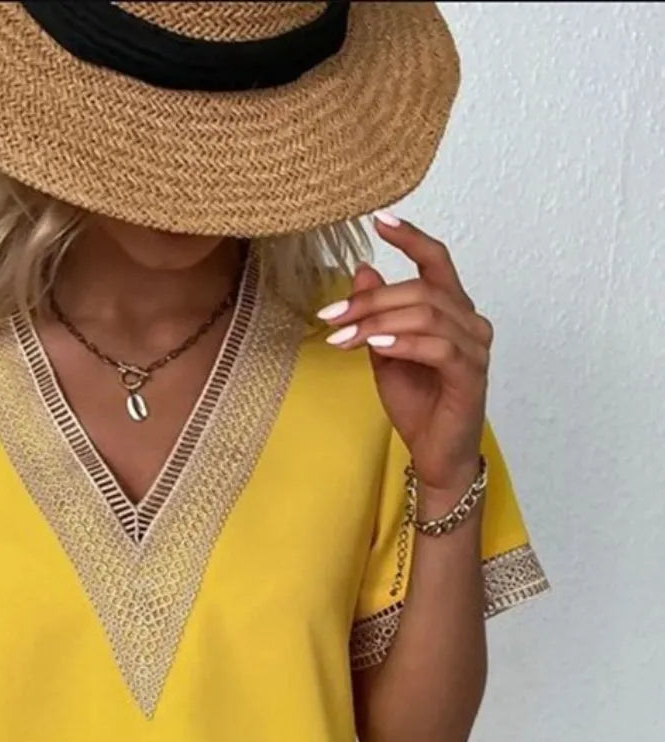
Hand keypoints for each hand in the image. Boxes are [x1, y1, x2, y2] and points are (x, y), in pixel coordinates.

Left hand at [319, 214, 491, 495]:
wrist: (434, 454)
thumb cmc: (417, 404)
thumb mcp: (384, 353)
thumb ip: (377, 314)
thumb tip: (363, 270)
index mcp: (452, 310)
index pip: (437, 261)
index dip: (411, 237)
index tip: (380, 221)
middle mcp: (470, 321)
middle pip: (421, 289)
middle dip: (371, 300)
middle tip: (331, 313)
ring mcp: (475, 347)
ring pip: (428, 314)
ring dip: (379, 322)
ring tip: (343, 336)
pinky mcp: (472, 374)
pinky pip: (439, 347)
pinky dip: (404, 342)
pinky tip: (376, 346)